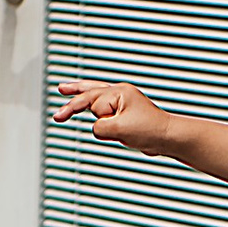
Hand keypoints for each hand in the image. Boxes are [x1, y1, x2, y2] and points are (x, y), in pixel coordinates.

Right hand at [54, 75, 175, 155]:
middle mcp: (120, 94)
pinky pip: (104, 107)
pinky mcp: (124, 114)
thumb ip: (100, 128)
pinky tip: (88, 108)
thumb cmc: (150, 131)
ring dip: (81, 92)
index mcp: (119, 93)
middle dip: (74, 92)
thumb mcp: (119, 130)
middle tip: (60, 89)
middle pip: (92, 89)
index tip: (59, 117)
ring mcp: (122, 103)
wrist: (168, 137)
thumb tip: (96, 129)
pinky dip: (93, 107)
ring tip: (65, 89)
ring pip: (97, 94)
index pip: (92, 102)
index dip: (76, 110)